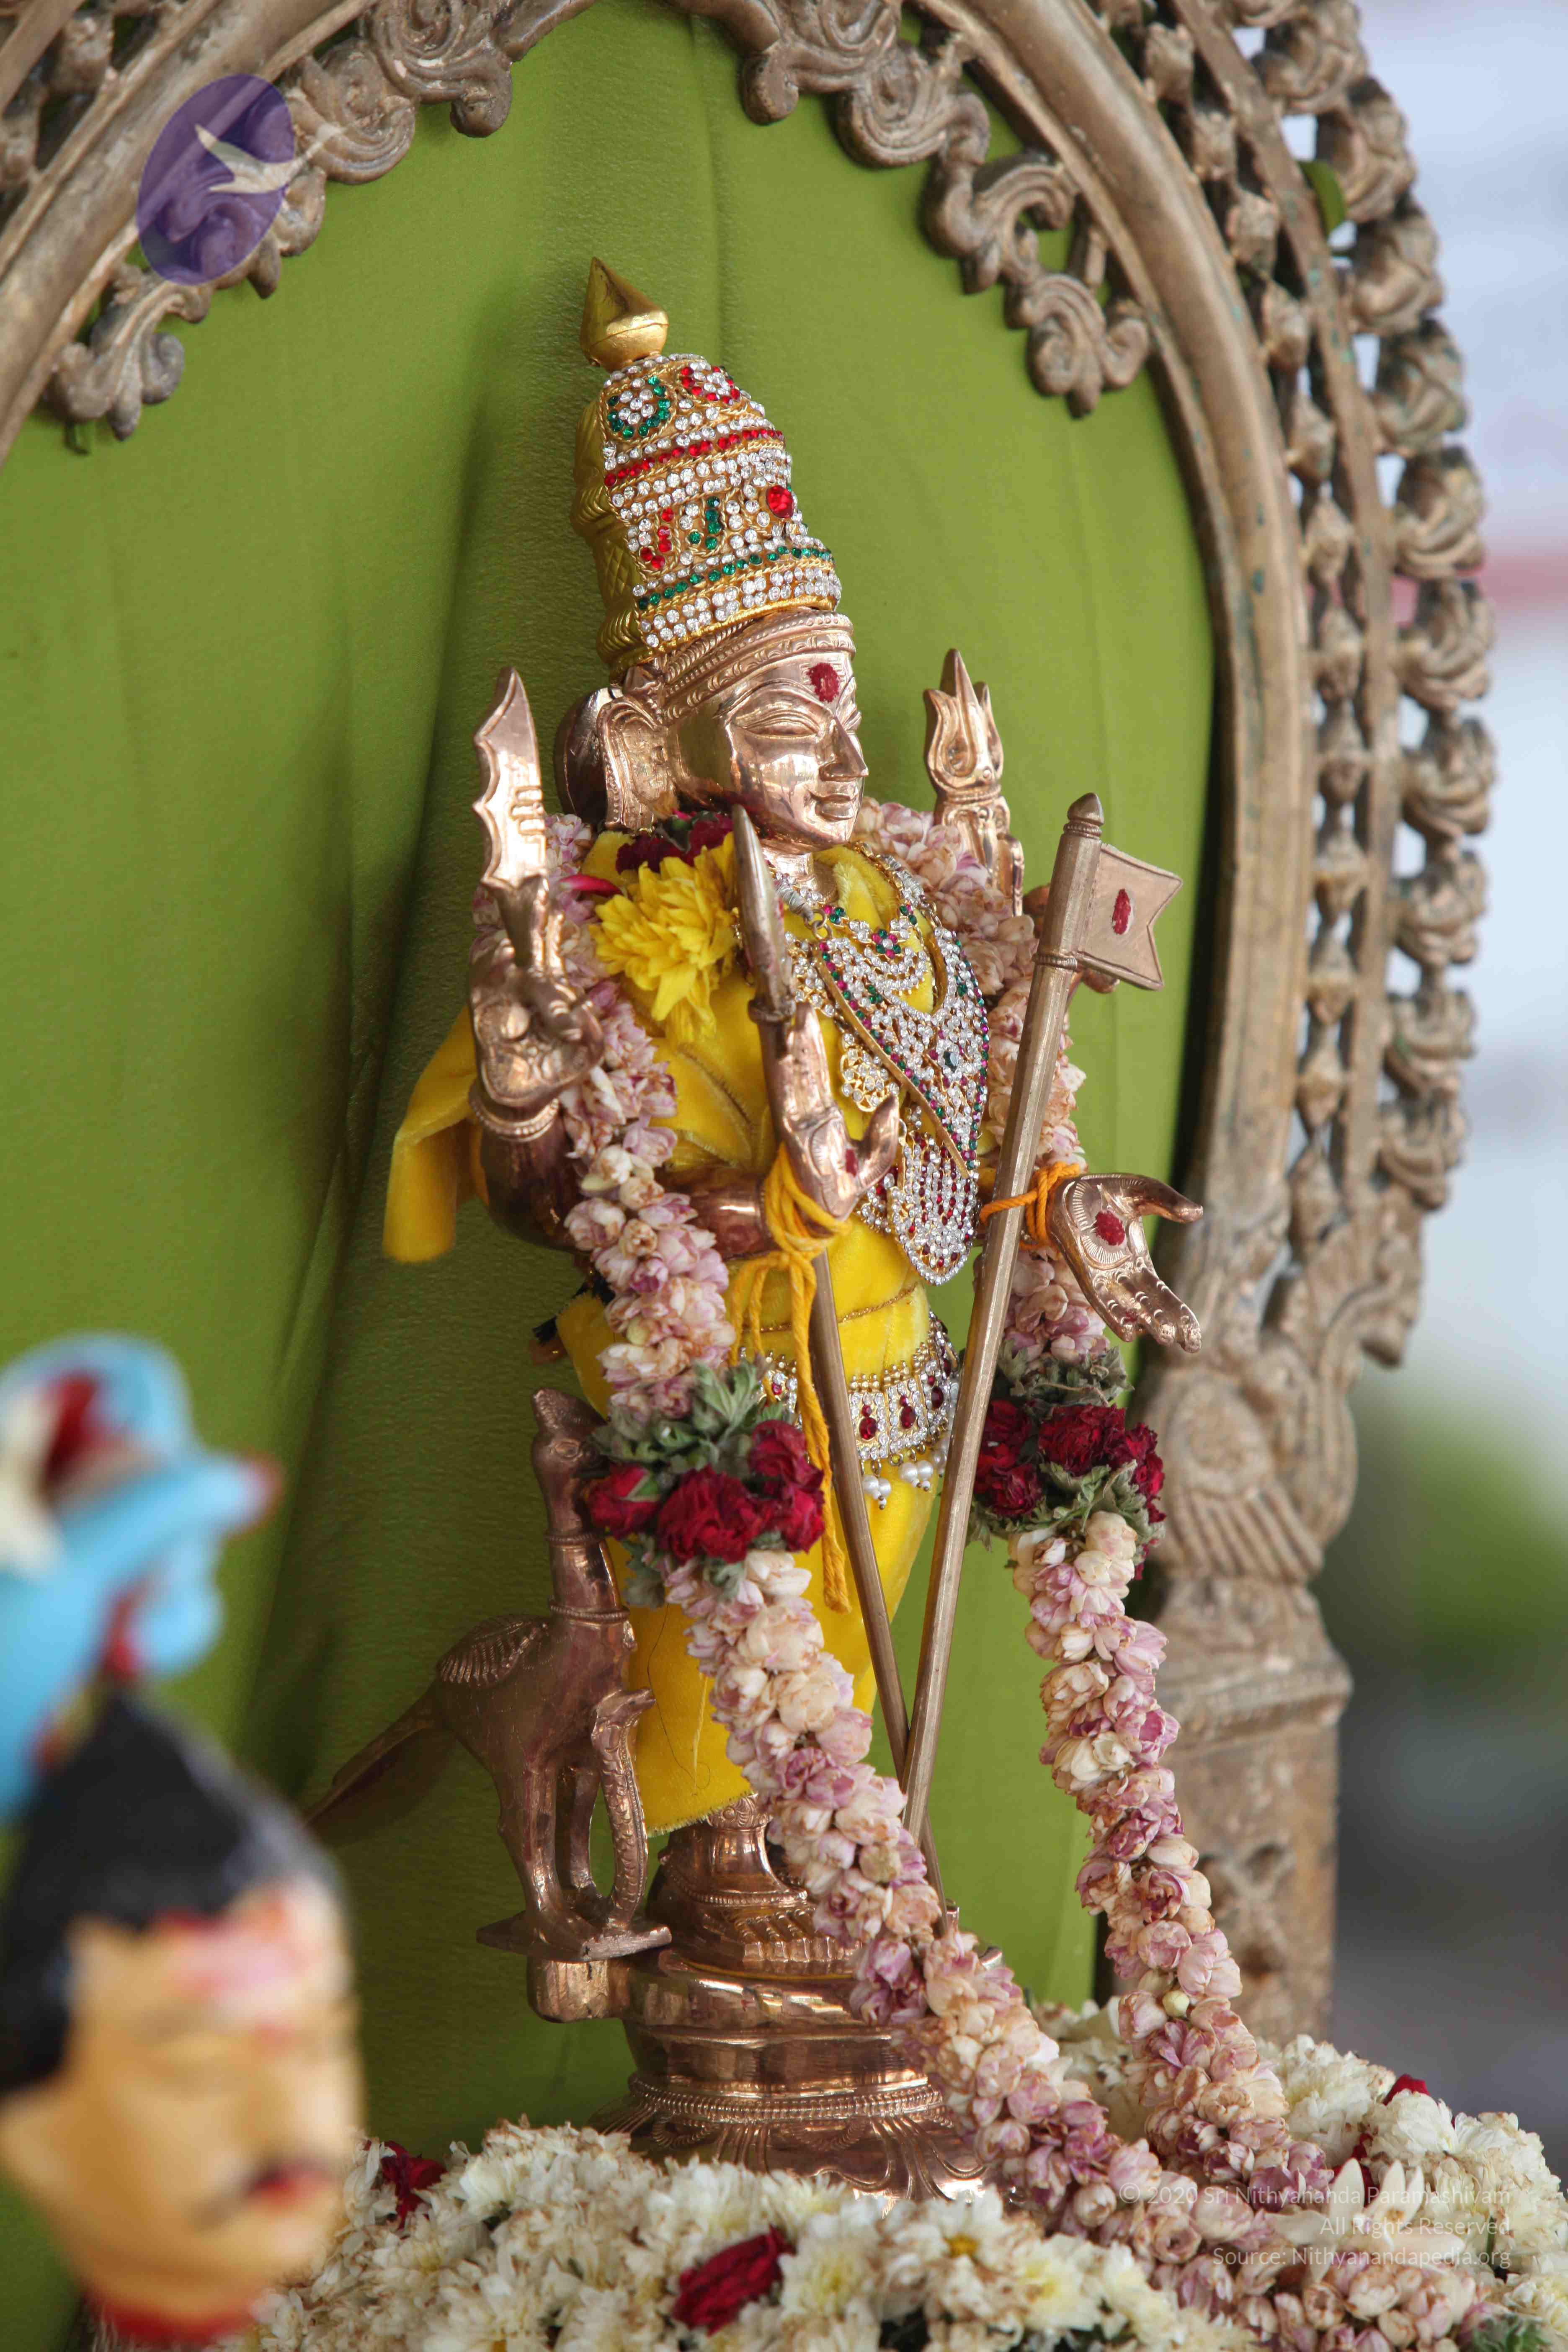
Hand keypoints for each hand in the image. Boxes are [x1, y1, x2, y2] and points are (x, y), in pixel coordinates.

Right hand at [470, 876, 603, 1117]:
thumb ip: (591, 1030)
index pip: (546, 944)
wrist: (525, 1096)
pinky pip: (483, 987)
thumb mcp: (586, 1049)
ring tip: (530, 908)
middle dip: (528, 913)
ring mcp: (499, 996)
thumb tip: (590, 1010)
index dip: (546, 918)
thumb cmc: (556, 1066)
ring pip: (501, 957)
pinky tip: (503, 953)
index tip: (550, 885)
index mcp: (547, 983)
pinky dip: (491, 969)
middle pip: (524, 942)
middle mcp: (521, 983)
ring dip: (510, 937)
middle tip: (536, 883)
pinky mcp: (483, 1013)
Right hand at [773, 1003, 899, 1224]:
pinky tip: (785, 1052)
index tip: (806, 1014)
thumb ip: (885, 1132)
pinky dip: (785, 1072)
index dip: (810, 1045)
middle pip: (802, 1068)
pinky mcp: (791, 1131)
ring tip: (792, 1018)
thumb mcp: (876, 1159)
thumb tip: (893, 1100)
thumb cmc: (846, 1189)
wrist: (827, 1216)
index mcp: (823, 1117)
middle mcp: (807, 1114)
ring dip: (792, 1047)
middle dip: (798, 1036)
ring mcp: (797, 1121)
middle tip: (797, 1003)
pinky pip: (788, 1095)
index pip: (816, 1073)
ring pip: (792, 1076)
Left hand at [1049, 1173, 1202, 1352]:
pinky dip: (1114, 1314)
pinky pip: (1100, 1298)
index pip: (1163, 1297)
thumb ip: (1168, 1202)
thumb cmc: (1102, 1191)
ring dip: (1144, 1322)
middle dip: (1166, 1324)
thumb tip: (1198, 1212)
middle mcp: (1123, 1275)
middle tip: (1184, 1343)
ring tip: (1162, 1336)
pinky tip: (1127, 1331)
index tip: (1193, 1339)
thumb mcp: (1143, 1191)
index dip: (1180, 1317)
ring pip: (1128, 1306)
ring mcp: (1103, 1276)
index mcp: (1139, 1263)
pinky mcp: (1084, 1272)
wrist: (1065, 1187)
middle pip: (1149, 1307)